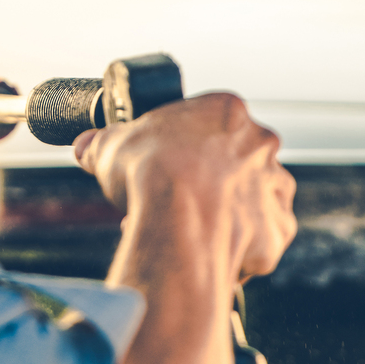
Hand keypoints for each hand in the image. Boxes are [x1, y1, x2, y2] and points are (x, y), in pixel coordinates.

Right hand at [72, 92, 296, 283]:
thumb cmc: (151, 174)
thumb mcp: (110, 146)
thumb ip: (102, 143)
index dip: (179, 150)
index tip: (162, 168)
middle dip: (206, 182)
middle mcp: (260, 144)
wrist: (179, 220)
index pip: (207, 126)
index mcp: (227, 112)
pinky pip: (261, 239)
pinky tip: (207, 251)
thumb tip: (87, 146)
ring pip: (252, 200)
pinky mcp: (278, 229)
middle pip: (234, 162)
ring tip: (185, 232)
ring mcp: (274, 186)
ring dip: (225, 214)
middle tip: (173, 201)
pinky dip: (239, 248)